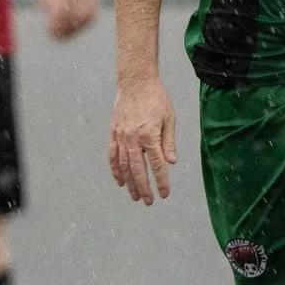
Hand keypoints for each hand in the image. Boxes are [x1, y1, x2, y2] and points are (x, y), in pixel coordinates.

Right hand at [109, 77, 179, 203]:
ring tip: (135, 196)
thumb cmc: (156, 99)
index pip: (156, 165)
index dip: (161, 182)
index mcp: (149, 135)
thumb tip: (171, 163)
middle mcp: (133, 138)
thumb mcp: (169, 119)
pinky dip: (116, 170)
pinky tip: (120, 181)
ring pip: (124, 166)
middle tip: (148, 202)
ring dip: (130, 183)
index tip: (164, 195)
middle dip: (144, 188)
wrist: (136, 82)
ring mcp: (121, 136)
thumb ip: (169, 142)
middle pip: (138, 170)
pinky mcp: (114, 133)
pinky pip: (113, 156)